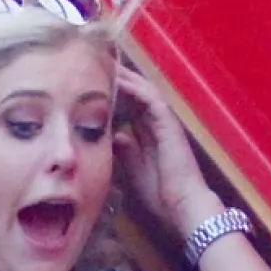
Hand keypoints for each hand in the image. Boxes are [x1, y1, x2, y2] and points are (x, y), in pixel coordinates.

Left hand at [111, 65, 220, 234]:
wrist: (181, 207)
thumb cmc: (159, 194)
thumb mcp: (133, 169)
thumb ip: (125, 151)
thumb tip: (116, 134)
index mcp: (147, 135)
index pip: (127, 106)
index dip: (111, 94)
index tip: (90, 84)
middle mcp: (156, 125)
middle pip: (135, 94)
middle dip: (118, 79)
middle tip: (96, 64)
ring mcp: (165, 123)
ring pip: (143, 91)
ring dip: (125, 77)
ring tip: (106, 64)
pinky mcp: (170, 124)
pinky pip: (152, 99)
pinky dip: (136, 88)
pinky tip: (121, 79)